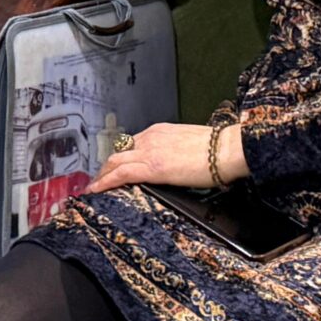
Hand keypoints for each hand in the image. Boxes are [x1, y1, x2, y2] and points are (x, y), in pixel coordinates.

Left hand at [85, 120, 246, 194]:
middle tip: (98, 179)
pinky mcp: (153, 167)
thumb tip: (174, 163)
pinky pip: (121, 173)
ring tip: (94, 187)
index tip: (114, 165)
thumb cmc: (217, 149)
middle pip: (119, 152)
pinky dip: (105, 181)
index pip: (132, 144)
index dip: (120, 156)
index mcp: (160, 131)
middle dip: (106, 166)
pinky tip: (97, 189)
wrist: (226, 149)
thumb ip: (175, 151)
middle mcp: (150, 137)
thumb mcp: (189, 144)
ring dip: (102, 174)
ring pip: (115, 161)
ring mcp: (150, 151)